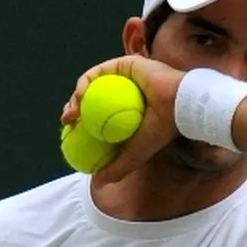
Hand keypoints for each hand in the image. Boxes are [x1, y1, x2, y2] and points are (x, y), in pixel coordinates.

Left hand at [60, 55, 184, 184]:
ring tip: (72, 114)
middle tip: (67, 122)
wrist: (179, 106)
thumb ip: (117, 167)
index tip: (71, 134)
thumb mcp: (134, 154)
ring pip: (93, 85)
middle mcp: (126, 92)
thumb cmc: (162, 129)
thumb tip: (97, 182)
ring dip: (76, 98)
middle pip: (92, 99)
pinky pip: (99, 72)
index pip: (99, 116)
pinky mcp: (125, 64)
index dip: (81, 124)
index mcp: (128, 110)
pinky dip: (86, 84)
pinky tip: (80, 97)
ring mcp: (125, 77)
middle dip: (74, 110)